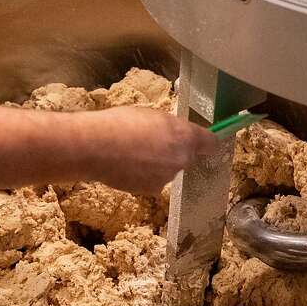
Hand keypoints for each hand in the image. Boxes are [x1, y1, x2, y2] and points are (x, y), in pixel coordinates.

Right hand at [83, 106, 216, 194]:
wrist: (96, 147)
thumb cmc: (121, 122)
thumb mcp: (151, 114)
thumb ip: (170, 127)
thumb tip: (174, 133)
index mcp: (184, 136)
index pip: (210, 143)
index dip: (208, 142)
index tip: (206, 141)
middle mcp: (181, 160)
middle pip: (186, 156)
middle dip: (174, 151)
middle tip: (152, 141)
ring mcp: (167, 177)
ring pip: (168, 169)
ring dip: (157, 163)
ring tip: (132, 152)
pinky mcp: (151, 190)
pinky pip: (153, 180)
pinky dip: (143, 175)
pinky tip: (126, 165)